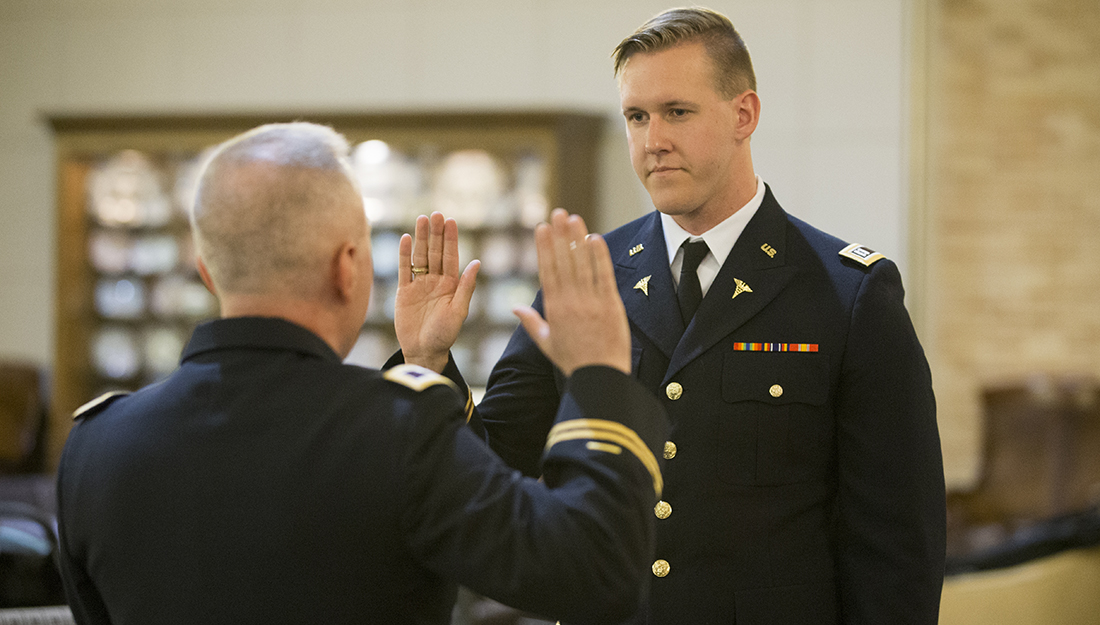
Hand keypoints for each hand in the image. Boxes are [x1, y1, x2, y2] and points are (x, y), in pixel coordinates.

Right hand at [394, 212, 479, 372]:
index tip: (451, 221)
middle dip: (435, 234)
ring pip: (420, 257)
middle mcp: (435, 281)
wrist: (423, 351)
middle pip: (434, 252)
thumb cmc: (444, 335)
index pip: (450, 257)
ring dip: (421, 239)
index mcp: (451, 285)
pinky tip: (406, 239)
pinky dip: (404, 255)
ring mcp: (419, 285)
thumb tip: (476, 263)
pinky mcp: (403, 292)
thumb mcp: (458, 311)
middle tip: (436, 214)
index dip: (450, 239)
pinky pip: (404, 269)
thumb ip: (466, 287)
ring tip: (422, 220)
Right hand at [514, 209, 630, 375]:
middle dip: (560, 235)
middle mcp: (570, 302)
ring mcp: (591, 302)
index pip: (547, 270)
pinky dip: (600, 256)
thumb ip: (531, 322)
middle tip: (558, 212)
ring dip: (578, 238)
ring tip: (574, 217)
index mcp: (554, 309)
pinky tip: (595, 238)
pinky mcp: (611, 305)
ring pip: (582, 264)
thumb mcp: (546, 343)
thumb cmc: (573, 362)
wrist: (600, 377)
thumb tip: (514, 307)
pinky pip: (604, 275)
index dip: (544, 247)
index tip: (542, 228)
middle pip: (564, 261)